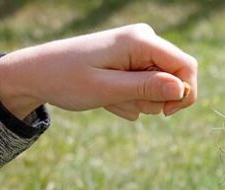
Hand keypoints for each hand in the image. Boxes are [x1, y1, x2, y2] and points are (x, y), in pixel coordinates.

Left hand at [0, 24, 197, 120]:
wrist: (37, 74)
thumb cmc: (67, 79)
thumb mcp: (107, 89)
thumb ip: (146, 88)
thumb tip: (181, 89)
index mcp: (141, 40)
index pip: (186, 66)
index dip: (185, 94)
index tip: (167, 114)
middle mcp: (144, 39)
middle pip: (175, 78)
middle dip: (156, 98)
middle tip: (123, 101)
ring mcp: (138, 50)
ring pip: (161, 86)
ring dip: (140, 100)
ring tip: (110, 98)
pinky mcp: (132, 61)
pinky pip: (146, 87)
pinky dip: (130, 98)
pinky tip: (107, 95)